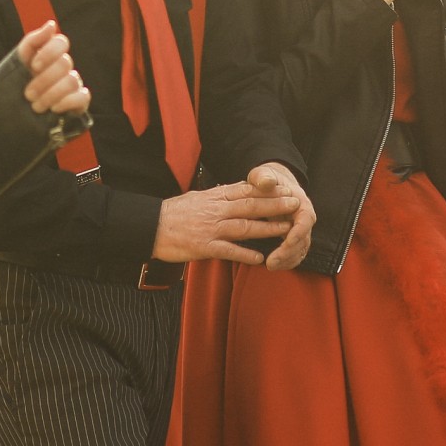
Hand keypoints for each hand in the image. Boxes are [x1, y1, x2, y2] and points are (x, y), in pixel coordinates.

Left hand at [17, 21, 89, 115]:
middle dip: (43, 80)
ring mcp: (74, 83)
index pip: (61, 42)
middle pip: (65, 63)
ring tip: (36, 106)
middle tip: (28, 94)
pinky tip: (53, 109)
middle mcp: (65, 66)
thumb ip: (33, 41)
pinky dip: (67, 102)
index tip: (33, 66)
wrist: (12, 112)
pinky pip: (83, 96)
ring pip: (71, 81)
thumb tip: (52, 24)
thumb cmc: (16, 83)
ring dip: (50, 95)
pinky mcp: (80, 101)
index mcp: (51, 54)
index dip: (49, 53)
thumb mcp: (18, 61)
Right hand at [152, 176, 302, 263]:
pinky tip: (259, 258)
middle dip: (274, 205)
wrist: (150, 226)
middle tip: (294, 204)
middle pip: (250, 206)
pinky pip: (228, 250)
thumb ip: (216, 195)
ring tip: (286, 229)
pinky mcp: (204, 246)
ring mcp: (210, 228)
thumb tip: (232, 190)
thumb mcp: (196, 197)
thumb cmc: (172, 213)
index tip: (284, 188)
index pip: (244, 191)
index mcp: (213, 197)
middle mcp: (215, 211)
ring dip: (267, 228)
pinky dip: (244, 254)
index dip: (266, 190)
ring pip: (244, 227)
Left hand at [250, 161, 315, 270]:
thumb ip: (264, 177)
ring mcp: (300, 229)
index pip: (306, 219)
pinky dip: (286, 261)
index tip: (286, 242)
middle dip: (289, 252)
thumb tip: (266, 181)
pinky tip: (272, 266)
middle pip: (304, 239)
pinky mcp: (293, 238)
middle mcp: (304, 218)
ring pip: (300, 249)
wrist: (271, 183)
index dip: (298, 232)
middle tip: (272, 262)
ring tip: (270, 266)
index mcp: (300, 202)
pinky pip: (294, 253)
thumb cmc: (266, 179)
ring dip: (287, 260)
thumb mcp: (263, 174)